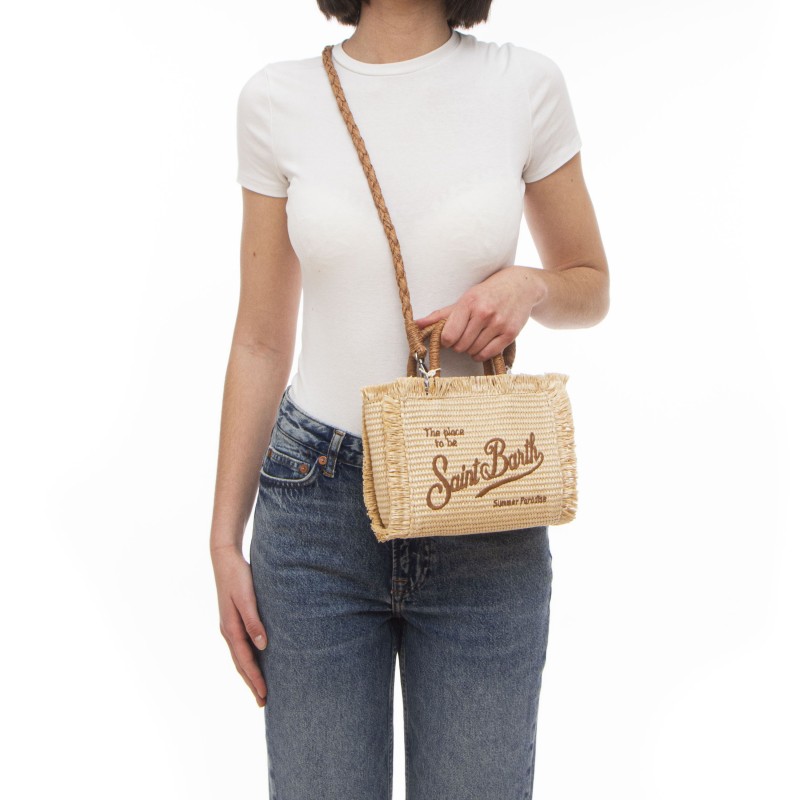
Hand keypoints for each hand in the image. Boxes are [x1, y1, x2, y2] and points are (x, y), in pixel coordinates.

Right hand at [211, 545, 268, 706]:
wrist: (225, 558)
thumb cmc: (238, 576)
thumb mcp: (247, 597)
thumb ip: (254, 621)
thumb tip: (262, 646)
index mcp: (231, 629)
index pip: (245, 661)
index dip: (255, 679)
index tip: (265, 696)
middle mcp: (228, 631)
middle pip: (240, 664)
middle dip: (251, 683)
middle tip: (263, 702)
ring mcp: (229, 626)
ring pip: (240, 656)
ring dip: (249, 673)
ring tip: (260, 688)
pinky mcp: (233, 619)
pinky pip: (241, 646)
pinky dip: (247, 659)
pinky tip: (256, 660)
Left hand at [413, 266, 546, 361]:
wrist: (521, 286)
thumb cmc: (488, 293)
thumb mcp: (465, 298)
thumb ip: (441, 314)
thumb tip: (416, 324)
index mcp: (469, 303)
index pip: (448, 335)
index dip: (446, 340)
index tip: (450, 336)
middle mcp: (484, 313)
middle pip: (460, 345)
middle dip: (458, 345)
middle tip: (463, 337)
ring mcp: (498, 324)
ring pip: (473, 351)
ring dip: (470, 350)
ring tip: (474, 339)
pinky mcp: (510, 333)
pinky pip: (488, 354)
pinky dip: (481, 354)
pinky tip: (481, 346)